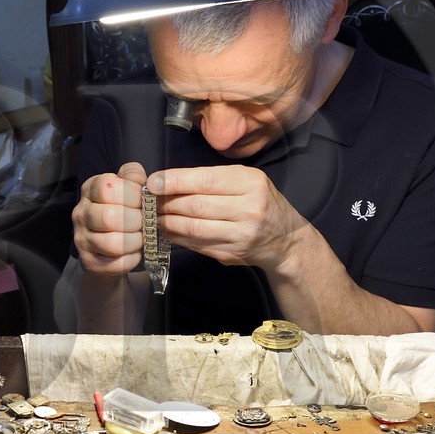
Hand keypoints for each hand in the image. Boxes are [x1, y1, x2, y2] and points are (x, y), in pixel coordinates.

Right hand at [72, 162, 147, 275]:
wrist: (107, 246)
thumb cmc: (122, 210)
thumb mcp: (126, 187)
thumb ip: (134, 177)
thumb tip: (145, 180)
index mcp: (90, 190)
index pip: (107, 188)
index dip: (131, 195)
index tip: (142, 201)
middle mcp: (81, 213)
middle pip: (110, 216)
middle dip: (136, 221)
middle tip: (144, 222)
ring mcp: (82, 239)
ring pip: (114, 243)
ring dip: (135, 241)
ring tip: (140, 237)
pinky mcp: (90, 262)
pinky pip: (118, 263)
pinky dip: (132, 258)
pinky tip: (133, 251)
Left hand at [148, 165, 309, 270]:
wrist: (285, 239)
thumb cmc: (259, 201)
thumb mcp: (246, 180)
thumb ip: (213, 179)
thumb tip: (169, 180)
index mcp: (251, 183)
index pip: (205, 181)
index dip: (174, 181)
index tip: (152, 182)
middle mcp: (249, 209)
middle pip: (195, 205)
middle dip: (166, 203)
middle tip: (148, 201)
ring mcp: (240, 235)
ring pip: (193, 228)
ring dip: (167, 222)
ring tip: (154, 216)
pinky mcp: (231, 254)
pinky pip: (197, 245)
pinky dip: (178, 237)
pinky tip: (168, 230)